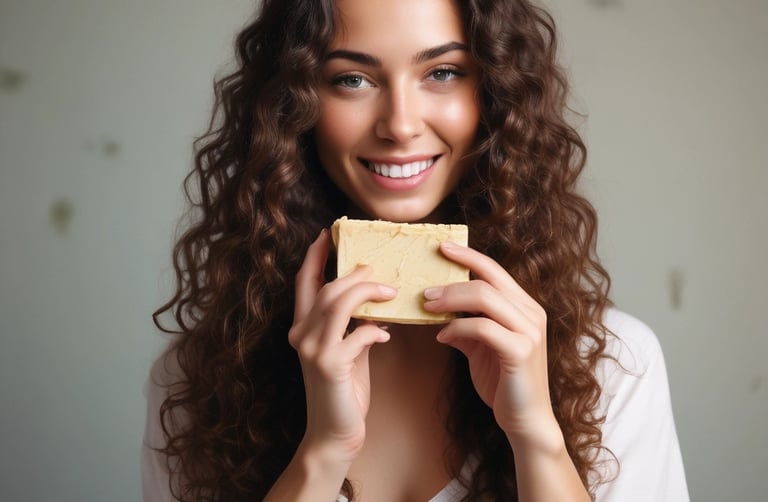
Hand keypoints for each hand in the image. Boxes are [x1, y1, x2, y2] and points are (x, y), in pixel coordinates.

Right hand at [288, 229, 395, 461]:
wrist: (335, 433)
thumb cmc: (344, 390)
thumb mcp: (347, 350)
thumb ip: (354, 324)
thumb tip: (377, 300)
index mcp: (302, 327)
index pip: (305, 282)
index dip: (315, 256)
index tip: (329, 234)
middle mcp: (301, 334)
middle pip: (327, 288)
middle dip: (356, 274)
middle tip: (380, 270)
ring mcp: (313, 350)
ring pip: (338, 304)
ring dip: (368, 293)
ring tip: (390, 292)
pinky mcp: (330, 366)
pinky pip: (357, 334)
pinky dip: (375, 330)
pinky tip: (386, 335)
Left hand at [423, 242, 560, 451]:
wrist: (525, 420)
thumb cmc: (504, 383)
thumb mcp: (481, 348)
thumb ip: (466, 326)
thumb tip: (439, 313)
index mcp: (524, 307)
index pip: (494, 270)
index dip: (468, 256)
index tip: (442, 247)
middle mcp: (531, 313)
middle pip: (488, 279)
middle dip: (452, 280)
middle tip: (424, 290)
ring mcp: (529, 331)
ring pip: (485, 298)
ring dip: (451, 300)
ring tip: (427, 307)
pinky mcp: (521, 351)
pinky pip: (482, 327)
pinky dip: (457, 328)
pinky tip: (442, 337)